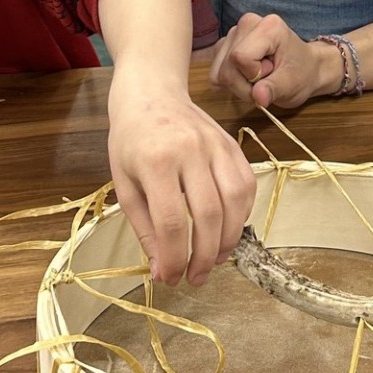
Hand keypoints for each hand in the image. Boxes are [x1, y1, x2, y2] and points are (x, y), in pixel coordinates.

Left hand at [107, 70, 255, 286]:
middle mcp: (191, 151)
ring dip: (228, 240)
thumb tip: (162, 270)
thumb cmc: (131, 139)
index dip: (174, 258)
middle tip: (195, 278)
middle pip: (208, 215)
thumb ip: (144, 228)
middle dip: (204, 256)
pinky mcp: (232, 144)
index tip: (170, 279)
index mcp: (155, 161)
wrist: (151, 93)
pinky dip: (242, 215)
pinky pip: (247, 185)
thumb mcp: (125, 184)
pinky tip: (227, 231)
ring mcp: (216, 145)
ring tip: (213, 260)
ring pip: (235, 201)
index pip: (171, 222)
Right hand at [208, 13, 337, 110]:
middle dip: (244, 84)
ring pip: (218, 71)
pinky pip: (215, 72)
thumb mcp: (293, 85)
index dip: (252, 76)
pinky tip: (248, 77)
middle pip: (227, 66)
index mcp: (268, 27)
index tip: (272, 75)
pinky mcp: (224, 45)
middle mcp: (246, 23)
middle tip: (266, 81)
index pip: (240, 57)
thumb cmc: (301, 73)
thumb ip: (274, 89)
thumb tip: (258, 97)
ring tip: (259, 79)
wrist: (304, 68)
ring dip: (237, 85)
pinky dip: (231, 81)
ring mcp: (232, 33)